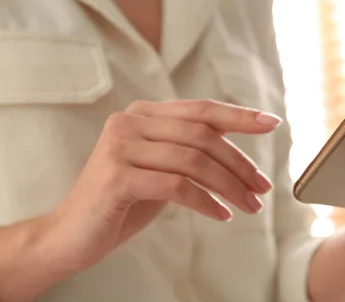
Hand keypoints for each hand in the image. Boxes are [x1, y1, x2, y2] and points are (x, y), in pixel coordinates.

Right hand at [47, 99, 279, 272]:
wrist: (71, 234)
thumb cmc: (124, 201)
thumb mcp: (162, 168)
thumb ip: (189, 150)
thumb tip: (238, 149)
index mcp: (144, 114)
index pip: (202, 110)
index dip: (240, 116)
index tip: (272, 123)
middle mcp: (130, 121)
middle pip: (203, 136)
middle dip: (240, 163)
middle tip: (263, 188)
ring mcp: (120, 146)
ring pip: (193, 160)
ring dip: (229, 186)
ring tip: (249, 206)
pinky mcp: (116, 175)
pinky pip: (176, 185)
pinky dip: (205, 201)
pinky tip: (221, 215)